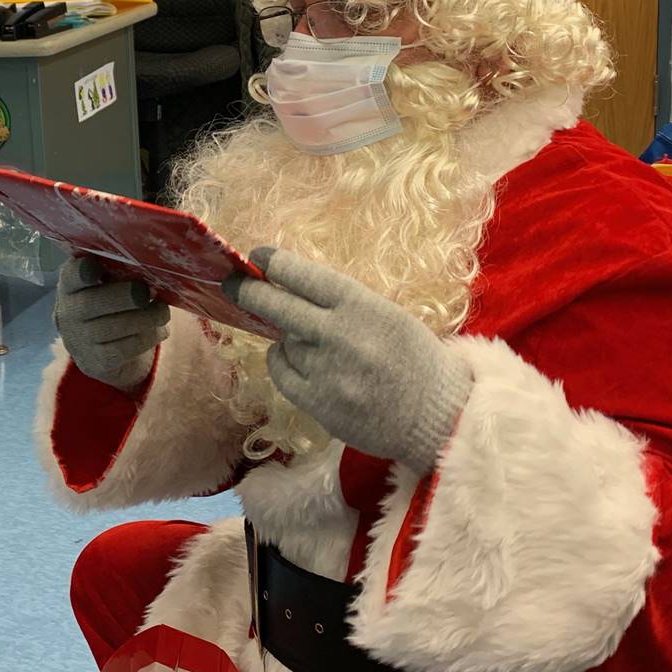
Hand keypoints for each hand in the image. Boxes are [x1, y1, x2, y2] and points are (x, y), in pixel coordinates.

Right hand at [54, 257, 168, 390]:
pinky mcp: (96, 362)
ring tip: (162, 312)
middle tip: (149, 291)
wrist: (100, 351)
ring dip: (144, 318)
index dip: (82, 271)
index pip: (71, 275)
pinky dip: (146, 338)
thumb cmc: (109, 306)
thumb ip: (118, 272)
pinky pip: (123, 349)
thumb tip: (149, 266)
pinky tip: (159, 331)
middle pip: (90, 303)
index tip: (97, 268)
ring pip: (110, 328)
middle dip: (124, 296)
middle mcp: (68, 313)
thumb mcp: (106, 285)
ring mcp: (79, 340)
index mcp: (71, 285)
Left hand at [227, 248, 471, 469]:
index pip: (304, 275)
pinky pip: (280, 373)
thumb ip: (342, 303)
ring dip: (288, 337)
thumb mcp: (388, 315)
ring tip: (315, 344)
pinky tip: (297, 360)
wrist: (439, 416)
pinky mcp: (317, 404)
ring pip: (282, 341)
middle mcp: (340, 336)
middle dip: (248, 290)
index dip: (275, 262)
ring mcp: (326, 372)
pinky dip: (282, 362)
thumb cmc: (416, 359)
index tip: (258, 255)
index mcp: (363, 306)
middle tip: (232, 283)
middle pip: (276, 305)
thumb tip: (290, 286)